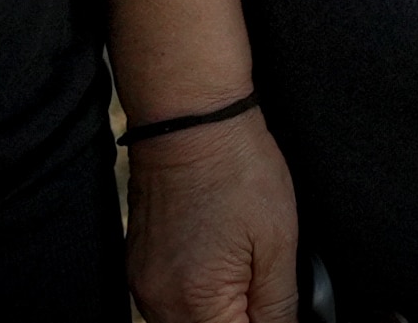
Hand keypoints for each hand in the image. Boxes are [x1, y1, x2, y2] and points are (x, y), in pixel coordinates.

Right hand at [124, 111, 299, 322]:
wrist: (192, 116)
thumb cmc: (237, 166)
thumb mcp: (278, 243)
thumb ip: (279, 308)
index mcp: (196, 304)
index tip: (278, 310)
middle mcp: (157, 303)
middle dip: (241, 321)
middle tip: (264, 290)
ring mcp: (142, 286)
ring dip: (219, 315)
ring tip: (246, 276)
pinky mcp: (138, 267)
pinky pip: (168, 306)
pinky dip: (197, 301)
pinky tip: (221, 270)